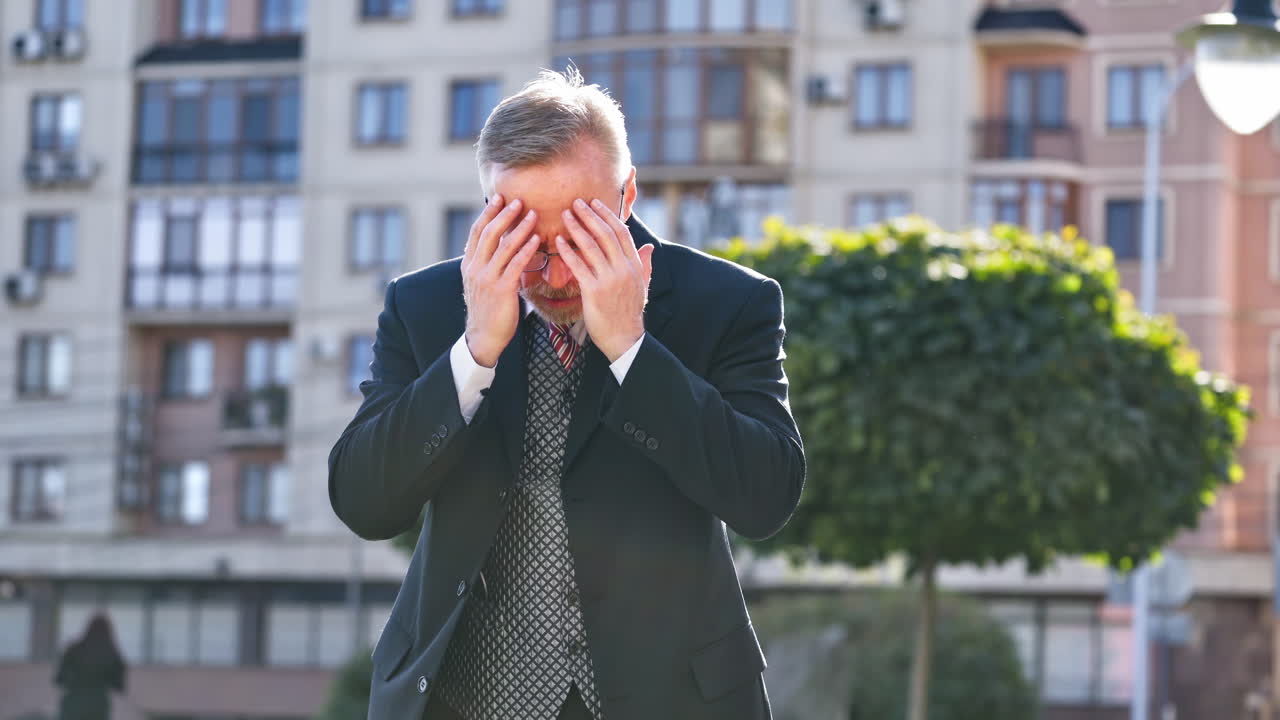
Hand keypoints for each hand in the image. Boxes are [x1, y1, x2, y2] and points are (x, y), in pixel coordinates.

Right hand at [461, 194, 541, 366]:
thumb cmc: (487, 309)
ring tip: (533, 214)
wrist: (483, 337)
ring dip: (519, 228)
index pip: (476, 232)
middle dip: (504, 215)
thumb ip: (487, 263)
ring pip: (503, 246)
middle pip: (489, 234)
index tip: (498, 198)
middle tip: (518, 200)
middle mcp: (475, 269)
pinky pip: (516, 264)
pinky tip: (536, 239)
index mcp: (468, 264)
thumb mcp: (481, 282)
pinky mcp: (502, 290)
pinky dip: (526, 249)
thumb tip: (498, 244)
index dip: (487, 213)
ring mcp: (487, 279)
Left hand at [556, 197, 654, 361]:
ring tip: (565, 215)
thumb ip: (644, 265)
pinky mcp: (593, 291)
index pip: (621, 232)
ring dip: (577, 228)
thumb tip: (649, 247)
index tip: (594, 203)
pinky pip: (578, 266)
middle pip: (605, 234)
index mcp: (635, 265)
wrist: (624, 338)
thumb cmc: (629, 312)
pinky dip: (567, 251)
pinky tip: (558, 241)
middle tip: (576, 202)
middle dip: (590, 215)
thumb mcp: (642, 286)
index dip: (607, 215)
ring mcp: (609, 280)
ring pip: (591, 246)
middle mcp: (623, 269)